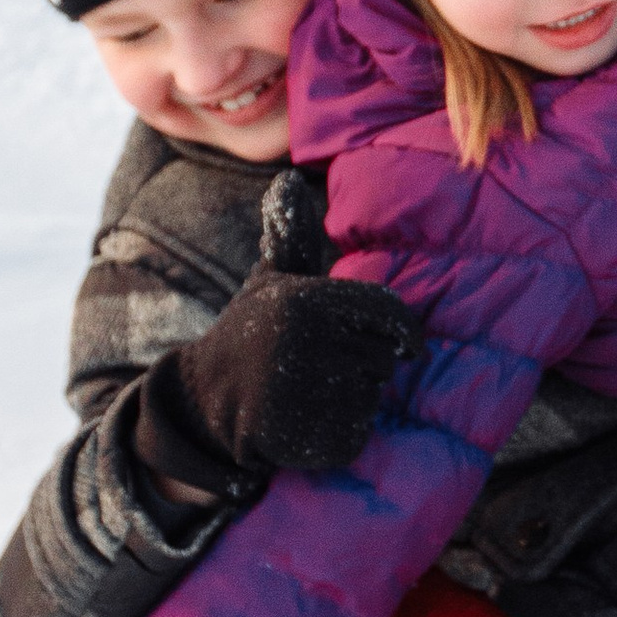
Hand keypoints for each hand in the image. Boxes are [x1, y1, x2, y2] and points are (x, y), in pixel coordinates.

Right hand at [133, 168, 424, 500]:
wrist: (207, 402)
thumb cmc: (253, 334)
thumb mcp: (270, 280)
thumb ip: (289, 232)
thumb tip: (286, 178)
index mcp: (307, 300)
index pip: (389, 313)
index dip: (406, 332)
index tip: (409, 346)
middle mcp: (307, 343)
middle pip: (385, 357)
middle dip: (364, 364)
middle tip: (320, 367)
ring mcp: (308, 392)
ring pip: (372, 395)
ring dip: (353, 398)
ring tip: (308, 391)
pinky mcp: (310, 437)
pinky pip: (358, 432)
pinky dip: (342, 432)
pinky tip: (308, 421)